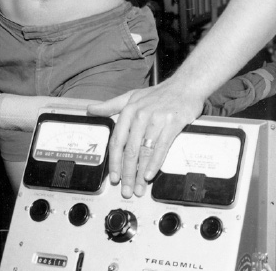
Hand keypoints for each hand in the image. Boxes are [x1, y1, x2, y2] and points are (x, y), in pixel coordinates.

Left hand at [87, 78, 203, 198]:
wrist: (185, 85)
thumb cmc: (158, 94)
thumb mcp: (132, 96)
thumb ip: (111, 105)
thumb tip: (91, 109)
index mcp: (129, 110)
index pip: (117, 141)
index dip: (114, 162)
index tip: (114, 177)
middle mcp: (141, 115)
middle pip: (130, 150)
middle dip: (127, 174)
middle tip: (126, 190)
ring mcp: (156, 119)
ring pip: (145, 152)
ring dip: (140, 173)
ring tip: (139, 187)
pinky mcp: (172, 123)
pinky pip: (161, 147)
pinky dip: (155, 164)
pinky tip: (150, 175)